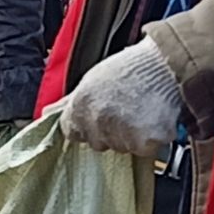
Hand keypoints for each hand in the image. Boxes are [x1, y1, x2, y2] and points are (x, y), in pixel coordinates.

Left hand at [60, 37, 181, 154]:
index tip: (102, 114)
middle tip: (127, 108)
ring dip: (132, 135)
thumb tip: (46, 113)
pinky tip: (154, 117)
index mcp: (80, 106)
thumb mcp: (93, 79)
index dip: (88, 126)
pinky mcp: (144, 142)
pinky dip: (152, 139)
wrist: (167, 63)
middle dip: (111, 131)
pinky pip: (145, 150)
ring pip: (122, 148)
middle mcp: (96, 122)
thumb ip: (69, 101)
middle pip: (98, 143)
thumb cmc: (131, 69)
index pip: (72, 133)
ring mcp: (120, 134)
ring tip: (142, 109)